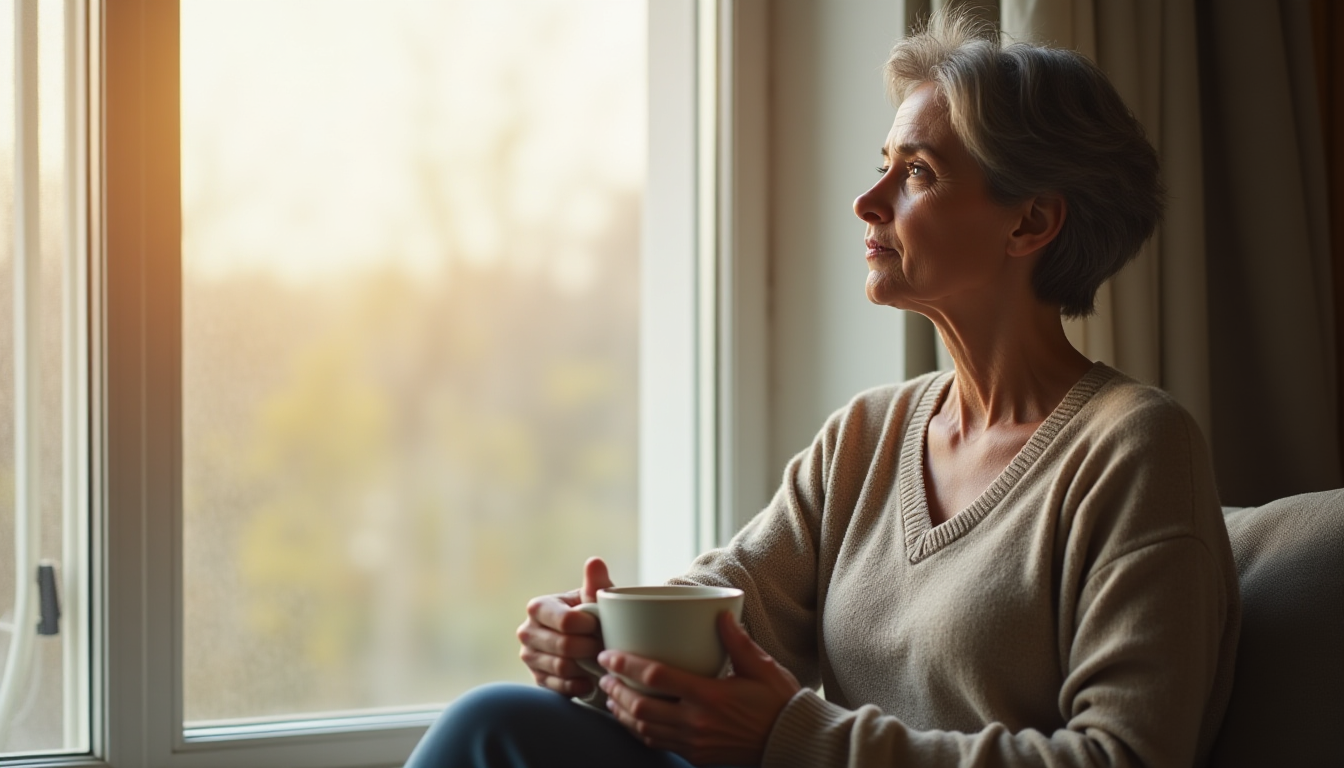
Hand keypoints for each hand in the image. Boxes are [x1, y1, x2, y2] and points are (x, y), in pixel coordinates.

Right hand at [516, 557, 613, 696]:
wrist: (592, 644)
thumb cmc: (595, 616)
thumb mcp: (598, 599)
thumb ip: (596, 583)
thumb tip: (595, 561)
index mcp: (539, 607)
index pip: (565, 621)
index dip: (589, 626)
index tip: (601, 626)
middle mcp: (527, 631)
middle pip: (564, 646)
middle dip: (590, 647)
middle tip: (604, 646)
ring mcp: (529, 657)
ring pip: (562, 667)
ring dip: (586, 666)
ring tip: (599, 660)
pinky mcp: (537, 679)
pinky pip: (559, 687)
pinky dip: (579, 685)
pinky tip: (590, 679)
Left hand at [599, 611, 801, 766]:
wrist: (791, 742)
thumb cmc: (779, 701)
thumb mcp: (762, 667)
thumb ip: (738, 641)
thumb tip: (719, 614)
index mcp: (711, 696)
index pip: (657, 678)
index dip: (627, 665)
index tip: (609, 654)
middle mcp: (697, 722)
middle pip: (641, 707)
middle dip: (616, 689)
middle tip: (604, 674)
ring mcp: (695, 742)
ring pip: (645, 729)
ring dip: (622, 712)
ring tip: (611, 695)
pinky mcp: (696, 755)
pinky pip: (658, 743)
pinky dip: (639, 731)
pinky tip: (633, 719)